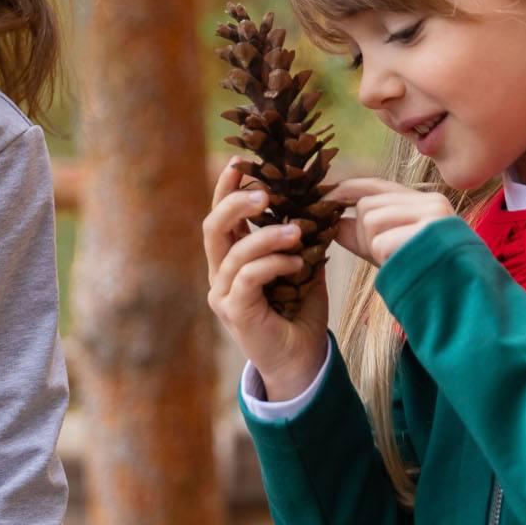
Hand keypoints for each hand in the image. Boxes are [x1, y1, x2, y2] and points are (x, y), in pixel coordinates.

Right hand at [203, 157, 344, 402]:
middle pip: (213, 227)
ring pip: (234, 251)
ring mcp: (224, 294)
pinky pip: (248, 276)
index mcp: (231, 260)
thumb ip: (297, 239)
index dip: (225, 188)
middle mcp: (220, 274)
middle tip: (265, 192)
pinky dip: (274, 263)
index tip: (241, 162)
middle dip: (236, 202)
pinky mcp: (235, 312)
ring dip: (267, 235)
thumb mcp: (301, 267)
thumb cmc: (300, 313)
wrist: (302, 362)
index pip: (220, 216)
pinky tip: (297, 263)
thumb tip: (312, 200)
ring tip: (297, 232)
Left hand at [333, 178, 457, 267]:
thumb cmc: (426, 276)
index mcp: (425, 202)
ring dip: (374, 247)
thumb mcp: (393, 247)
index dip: (347, 189)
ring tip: (397, 260)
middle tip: (382, 255)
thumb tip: (330, 218)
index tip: (326, 197)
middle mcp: (431, 202)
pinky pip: (381, 242)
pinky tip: (403, 265)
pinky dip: (383, 259)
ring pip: (371, 220)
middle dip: (363, 234)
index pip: (376, 184)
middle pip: (367, 206)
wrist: (463, 303)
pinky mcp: (428, 233)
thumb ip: (364, 231)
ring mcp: (432, 216)